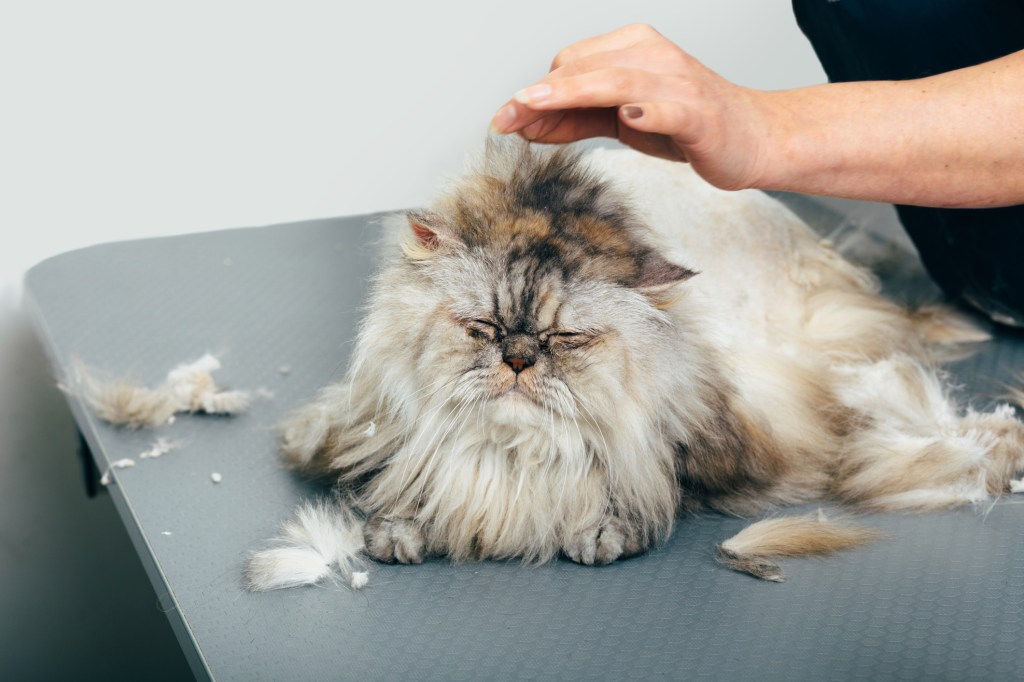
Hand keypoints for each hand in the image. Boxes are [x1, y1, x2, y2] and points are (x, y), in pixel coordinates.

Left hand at [490, 24, 775, 191]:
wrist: (752, 138)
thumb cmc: (686, 124)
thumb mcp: (620, 120)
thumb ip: (574, 120)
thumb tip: (523, 124)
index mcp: (633, 49)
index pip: (571, 62)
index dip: (537, 92)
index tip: (505, 118)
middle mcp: (654, 57)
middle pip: (585, 67)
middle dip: (541, 94)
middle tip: (504, 119)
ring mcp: (678, 84)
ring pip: (616, 82)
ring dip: (573, 93)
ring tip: (536, 106)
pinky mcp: (699, 114)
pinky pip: (669, 108)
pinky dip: (647, 111)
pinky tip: (630, 117)